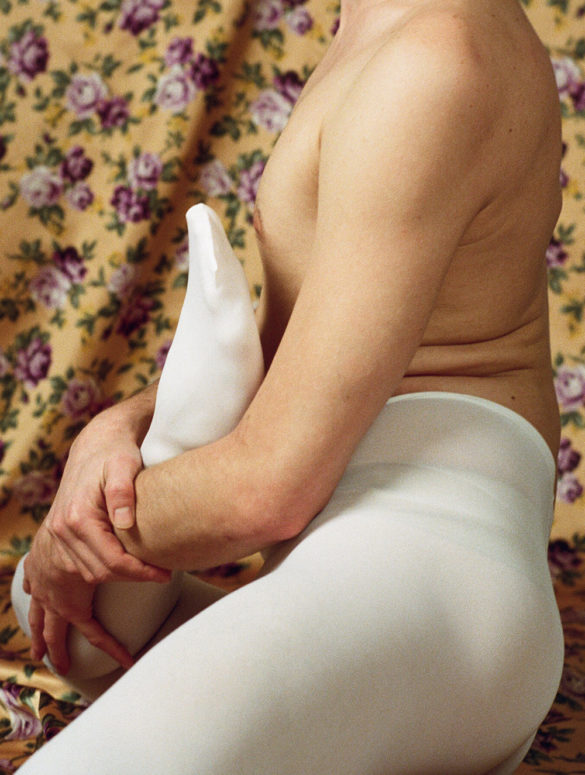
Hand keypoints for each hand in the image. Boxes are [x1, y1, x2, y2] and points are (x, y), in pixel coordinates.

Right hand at [22, 406, 169, 670]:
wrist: (97, 445)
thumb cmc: (116, 456)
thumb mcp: (123, 465)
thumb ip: (123, 491)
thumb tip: (125, 521)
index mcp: (76, 520)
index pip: (109, 562)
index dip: (139, 574)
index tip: (165, 578)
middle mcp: (58, 537)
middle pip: (84, 585)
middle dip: (103, 618)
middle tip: (123, 651)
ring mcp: (49, 544)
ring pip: (49, 596)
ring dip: (51, 630)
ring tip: (57, 663)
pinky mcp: (48, 545)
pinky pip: (39, 585)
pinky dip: (39, 607)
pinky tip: (40, 623)